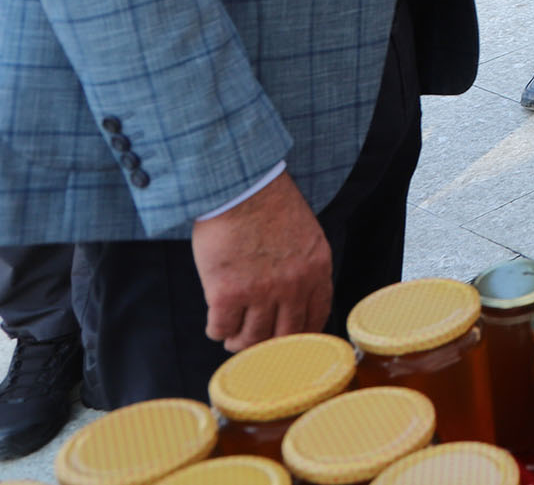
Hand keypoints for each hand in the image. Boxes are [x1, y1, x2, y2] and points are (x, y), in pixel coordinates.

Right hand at [194, 172, 331, 352]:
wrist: (238, 186)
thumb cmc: (267, 204)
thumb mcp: (304, 235)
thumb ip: (303, 267)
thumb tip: (291, 301)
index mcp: (317, 268)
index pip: (317, 317)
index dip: (300, 335)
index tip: (289, 342)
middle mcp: (294, 285)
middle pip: (285, 336)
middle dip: (269, 347)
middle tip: (254, 344)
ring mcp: (261, 291)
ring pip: (252, 338)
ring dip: (240, 342)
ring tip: (232, 337)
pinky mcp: (227, 293)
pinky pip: (221, 328)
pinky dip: (217, 330)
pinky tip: (216, 322)